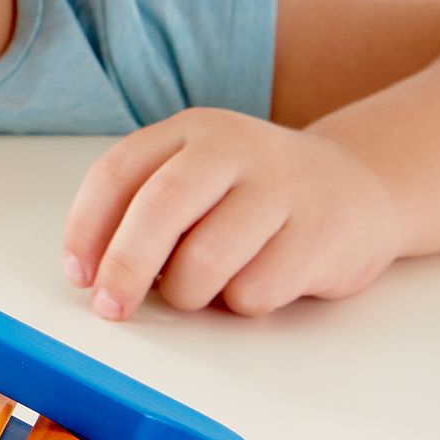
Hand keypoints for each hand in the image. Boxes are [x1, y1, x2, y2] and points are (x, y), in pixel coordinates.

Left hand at [62, 108, 406, 319]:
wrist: (359, 186)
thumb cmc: (255, 195)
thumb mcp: (196, 177)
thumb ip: (144, 208)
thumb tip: (95, 272)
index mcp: (190, 131)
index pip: (117, 173)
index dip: (86, 229)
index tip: (79, 275)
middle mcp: (235, 148)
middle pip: (158, 209)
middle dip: (125, 268)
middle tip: (112, 307)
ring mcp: (282, 187)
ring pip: (205, 260)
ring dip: (189, 293)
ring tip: (204, 288)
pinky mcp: (322, 233)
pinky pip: (255, 291)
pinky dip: (241, 303)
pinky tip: (260, 280)